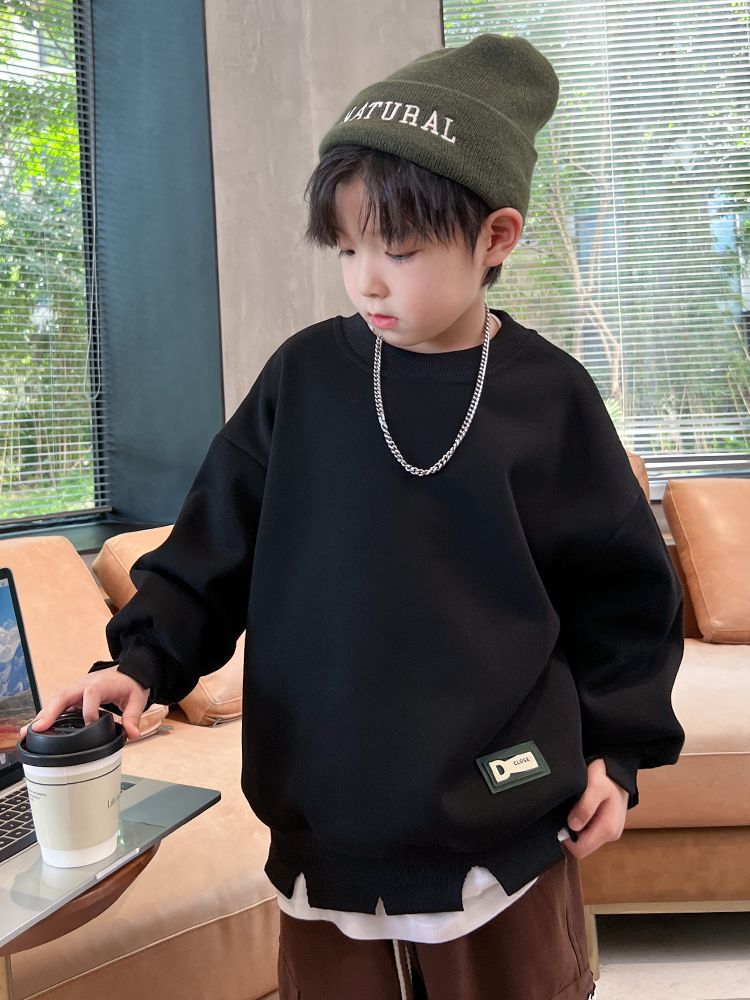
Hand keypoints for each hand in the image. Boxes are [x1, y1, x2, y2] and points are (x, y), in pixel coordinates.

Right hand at [19, 666, 149, 742]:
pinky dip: (46, 716)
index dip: (89, 709)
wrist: (128, 670)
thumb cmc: (130, 683)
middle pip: (63, 695)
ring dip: (42, 715)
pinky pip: (57, 704)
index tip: (91, 724)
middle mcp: (84, 685)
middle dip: (50, 712)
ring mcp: (76, 690)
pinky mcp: (72, 696)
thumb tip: (133, 735)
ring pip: (55, 700)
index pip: (91, 693)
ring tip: (27, 732)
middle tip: (38, 728)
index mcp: (101, 684)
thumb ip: (133, 716)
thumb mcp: (137, 698)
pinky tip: (35, 730)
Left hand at [562, 757, 628, 859]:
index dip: (567, 839)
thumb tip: (573, 826)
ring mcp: (609, 832)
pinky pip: (589, 833)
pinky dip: (581, 825)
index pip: (581, 850)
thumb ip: (585, 807)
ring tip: (573, 810)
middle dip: (571, 834)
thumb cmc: (606, 778)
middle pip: (582, 847)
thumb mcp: (594, 787)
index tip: (560, 822)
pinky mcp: (606, 828)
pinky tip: (579, 811)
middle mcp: (610, 835)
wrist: (618, 773)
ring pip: (585, 840)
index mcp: (608, 829)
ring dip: (576, 829)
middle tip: (565, 813)